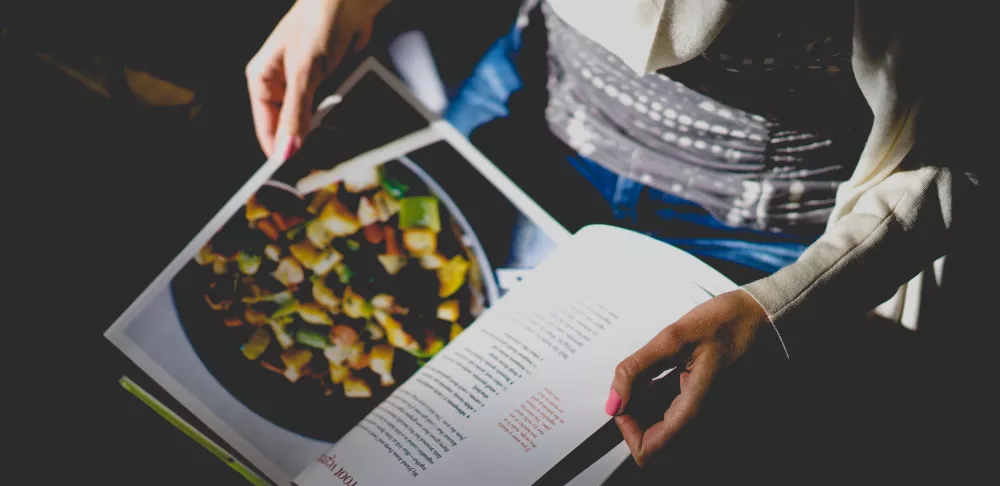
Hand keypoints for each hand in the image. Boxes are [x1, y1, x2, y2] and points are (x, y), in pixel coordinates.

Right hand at [246, 0, 391, 157]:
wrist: (349, 4)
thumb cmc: (318, 25)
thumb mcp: (304, 73)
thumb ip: (297, 114)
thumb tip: (287, 149)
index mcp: (262, 78)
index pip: (264, 125)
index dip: (276, 148)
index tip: (288, 170)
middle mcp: (279, 83)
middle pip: (287, 125)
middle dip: (301, 138)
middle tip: (314, 156)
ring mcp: (302, 84)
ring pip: (308, 119)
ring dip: (320, 126)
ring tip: (328, 131)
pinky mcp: (324, 83)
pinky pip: (326, 108)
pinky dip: (333, 115)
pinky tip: (339, 117)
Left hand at [606, 289, 778, 466]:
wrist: (770, 316)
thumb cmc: (730, 321)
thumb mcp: (674, 336)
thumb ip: (637, 368)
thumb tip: (613, 401)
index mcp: (697, 408)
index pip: (649, 450)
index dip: (627, 428)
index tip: (624, 399)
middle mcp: (709, 422)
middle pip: (658, 442)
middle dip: (638, 413)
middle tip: (640, 379)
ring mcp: (715, 418)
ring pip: (670, 430)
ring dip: (653, 407)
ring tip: (658, 372)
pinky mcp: (717, 409)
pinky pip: (684, 418)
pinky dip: (667, 401)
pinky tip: (671, 373)